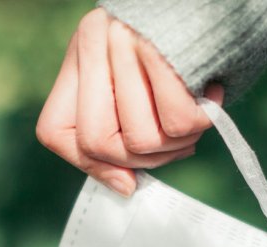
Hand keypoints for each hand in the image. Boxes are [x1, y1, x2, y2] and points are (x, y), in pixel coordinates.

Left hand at [36, 8, 224, 196]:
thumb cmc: (189, 39)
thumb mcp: (144, 83)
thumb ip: (120, 131)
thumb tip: (125, 187)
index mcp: (81, 52)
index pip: (55, 131)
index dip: (91, 166)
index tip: (128, 180)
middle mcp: (93, 39)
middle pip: (99, 143)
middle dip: (145, 157)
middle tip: (178, 138)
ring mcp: (122, 39)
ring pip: (141, 139)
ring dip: (179, 139)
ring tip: (197, 108)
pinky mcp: (159, 46)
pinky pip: (178, 122)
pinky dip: (202, 117)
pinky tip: (211, 91)